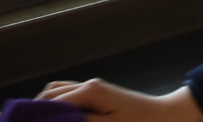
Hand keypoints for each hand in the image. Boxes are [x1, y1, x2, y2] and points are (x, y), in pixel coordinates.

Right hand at [36, 80, 202, 121]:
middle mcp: (89, 85)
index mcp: (89, 91)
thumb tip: (52, 120)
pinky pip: (71, 97)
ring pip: (58, 92)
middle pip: (50, 94)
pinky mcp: (98, 95)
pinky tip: (59, 118)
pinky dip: (59, 106)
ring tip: (40, 119)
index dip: (34, 115)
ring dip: (47, 107)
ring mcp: (94, 88)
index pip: (51, 103)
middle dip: (35, 110)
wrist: (168, 118)